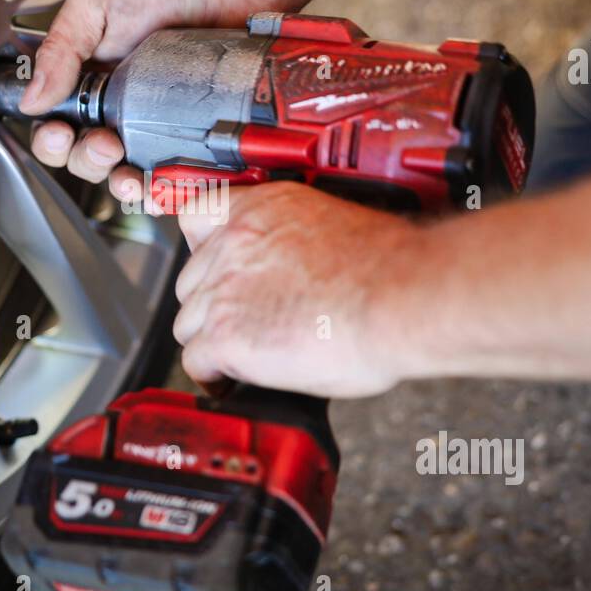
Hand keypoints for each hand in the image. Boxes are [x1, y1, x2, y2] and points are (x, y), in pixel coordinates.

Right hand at [21, 0, 282, 196]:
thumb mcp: (96, 1)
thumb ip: (60, 49)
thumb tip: (32, 98)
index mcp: (86, 76)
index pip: (56, 124)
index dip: (52, 139)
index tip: (60, 133)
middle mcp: (118, 102)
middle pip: (87, 156)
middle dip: (88, 161)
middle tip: (104, 144)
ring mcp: (156, 119)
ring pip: (127, 171)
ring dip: (121, 183)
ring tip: (130, 175)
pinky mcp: (191, 129)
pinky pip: (173, 171)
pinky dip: (165, 187)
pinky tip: (163, 184)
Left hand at [173, 182, 423, 397]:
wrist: (403, 298)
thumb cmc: (390, 270)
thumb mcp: (333, 227)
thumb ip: (295, 242)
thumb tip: (293, 268)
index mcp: (262, 209)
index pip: (198, 218)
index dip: (202, 250)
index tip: (211, 267)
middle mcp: (234, 243)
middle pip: (191, 280)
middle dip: (212, 303)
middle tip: (240, 322)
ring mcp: (224, 290)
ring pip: (188, 323)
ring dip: (210, 340)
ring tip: (240, 356)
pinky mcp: (226, 336)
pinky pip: (196, 361)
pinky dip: (211, 375)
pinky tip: (228, 381)